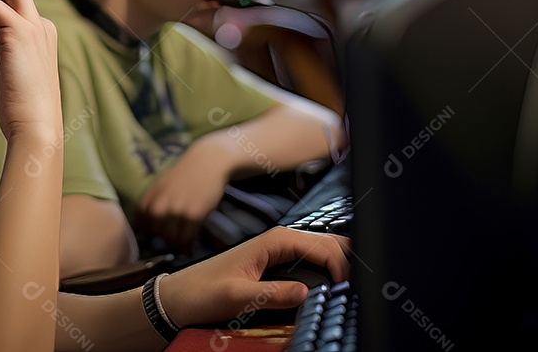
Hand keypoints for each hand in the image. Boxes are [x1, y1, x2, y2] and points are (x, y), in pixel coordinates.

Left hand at [135, 143, 230, 252]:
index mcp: (148, 198)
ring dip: (178, 245)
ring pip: (172, 240)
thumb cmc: (185, 174)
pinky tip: (191, 246)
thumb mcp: (161, 186)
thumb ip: (153, 204)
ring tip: (183, 245)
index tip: (156, 238)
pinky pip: (187, 239)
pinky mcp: (193, 216)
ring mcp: (175, 211)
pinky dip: (188, 246)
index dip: (147, 235)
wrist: (208, 162)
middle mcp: (158, 206)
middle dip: (165, 240)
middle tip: (174, 241)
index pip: (139, 226)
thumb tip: (147, 229)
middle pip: (156, 235)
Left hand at [158, 227, 349, 327]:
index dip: (341, 265)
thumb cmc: (201, 292)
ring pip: (321, 251)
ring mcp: (278, 251)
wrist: (179, 297)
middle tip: (359, 285)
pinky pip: (310, 261)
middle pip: (327, 244)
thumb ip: (272, 295)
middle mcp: (279, 241)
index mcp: (274, 241)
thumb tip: (307, 294)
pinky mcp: (276, 264)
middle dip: (348, 259)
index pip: (322, 246)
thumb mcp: (236, 297)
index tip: (347, 288)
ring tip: (351, 283)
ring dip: (339, 262)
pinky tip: (332, 282)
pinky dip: (327, 268)